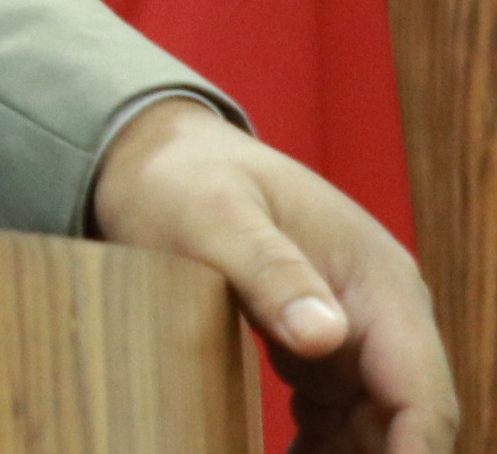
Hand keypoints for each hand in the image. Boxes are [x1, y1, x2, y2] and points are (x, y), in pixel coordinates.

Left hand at [89, 96, 458, 452]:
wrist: (157, 154)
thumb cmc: (184, 179)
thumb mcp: (213, 218)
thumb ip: (268, 271)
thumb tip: (328, 336)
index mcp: (378, 282)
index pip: (421, 391)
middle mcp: (382, 310)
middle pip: (405, 418)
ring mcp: (354, 328)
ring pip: (374, 424)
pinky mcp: (320, 343)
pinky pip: (338, 414)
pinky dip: (321, 448)